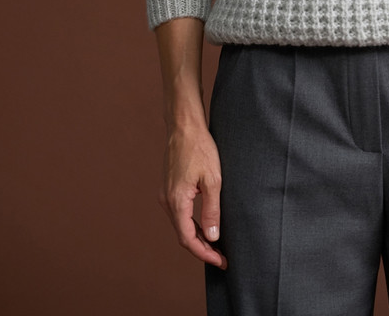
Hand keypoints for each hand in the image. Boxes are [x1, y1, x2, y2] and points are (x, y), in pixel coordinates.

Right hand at [159, 123, 226, 268]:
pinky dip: (192, 223)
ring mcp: (166, 194)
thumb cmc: (200, 148)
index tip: (221, 261)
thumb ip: (212, 209)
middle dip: (202, 248)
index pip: (188, 239)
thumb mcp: (213, 180)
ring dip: (197, 237)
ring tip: (216, 245)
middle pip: (183, 234)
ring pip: (181, 224)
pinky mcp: (169, 188)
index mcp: (176, 201)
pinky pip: (179, 213)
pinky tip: (205, 225)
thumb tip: (213, 237)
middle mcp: (167, 200)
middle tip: (222, 257)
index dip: (204, 253)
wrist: (184, 126)